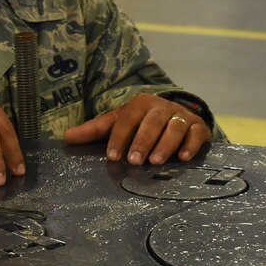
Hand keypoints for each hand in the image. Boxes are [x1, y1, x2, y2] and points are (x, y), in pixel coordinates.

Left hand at [64, 94, 209, 164]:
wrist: (178, 116)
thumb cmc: (143, 123)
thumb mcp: (119, 123)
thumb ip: (95, 131)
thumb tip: (67, 138)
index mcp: (141, 104)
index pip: (127, 119)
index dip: (120, 137)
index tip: (113, 156)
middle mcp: (162, 107)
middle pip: (152, 121)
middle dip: (143, 141)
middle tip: (135, 161)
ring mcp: (182, 116)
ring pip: (175, 127)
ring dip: (166, 144)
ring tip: (156, 162)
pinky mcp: (198, 127)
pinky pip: (196, 134)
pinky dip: (190, 145)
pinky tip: (183, 158)